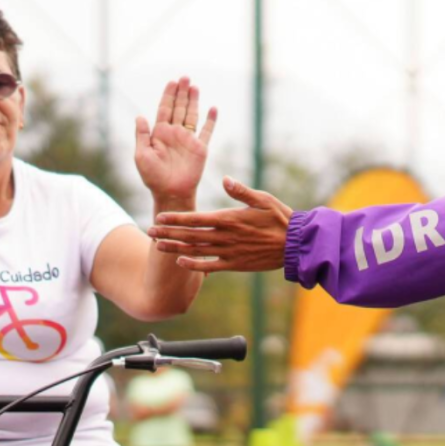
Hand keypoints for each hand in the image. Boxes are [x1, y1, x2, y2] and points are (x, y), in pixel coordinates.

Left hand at [135, 77, 217, 205]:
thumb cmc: (153, 177)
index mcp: (160, 133)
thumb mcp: (141, 155)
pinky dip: (210, 120)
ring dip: (194, 101)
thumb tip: (140, 116)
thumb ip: (141, 135)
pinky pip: (207, 131)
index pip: (165, 109)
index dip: (168, 95)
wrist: (170, 192)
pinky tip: (213, 108)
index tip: (172, 82)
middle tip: (185, 77)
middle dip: (182, 93)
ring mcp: (188, 140)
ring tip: (195, 86)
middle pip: (179, 108)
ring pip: (192, 115)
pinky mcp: (200, 148)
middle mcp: (174, 133)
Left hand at [148, 176, 292, 272]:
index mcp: (229, 218)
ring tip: (158, 245)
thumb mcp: (263, 199)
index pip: (196, 218)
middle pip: (190, 235)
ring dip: (175, 247)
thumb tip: (225, 179)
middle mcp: (225, 236)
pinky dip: (194, 264)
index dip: (176, 218)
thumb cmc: (280, 218)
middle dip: (168, 232)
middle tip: (149, 230)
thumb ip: (241, 191)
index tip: (159, 216)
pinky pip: (210, 266)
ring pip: (196, 250)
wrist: (295, 245)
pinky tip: (180, 261)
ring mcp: (229, 252)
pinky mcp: (235, 264)